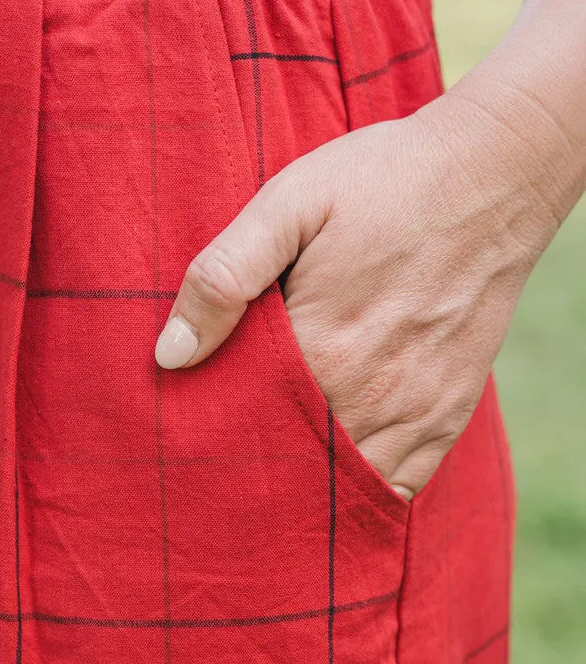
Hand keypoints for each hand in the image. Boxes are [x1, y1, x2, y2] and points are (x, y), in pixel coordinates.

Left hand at [154, 83, 565, 499]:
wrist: (494, 174)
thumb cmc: (382, 181)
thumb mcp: (289, 204)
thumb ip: (224, 277)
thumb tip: (170, 355)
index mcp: (320, 349)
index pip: (244, 428)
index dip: (212, 435)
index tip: (188, 432)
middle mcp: (370, 395)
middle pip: (293, 466)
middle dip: (255, 469)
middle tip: (221, 463)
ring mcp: (417, 411)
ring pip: (345, 486)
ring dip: (308, 484)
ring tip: (270, 473)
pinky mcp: (450, 413)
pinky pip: (401, 484)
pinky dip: (363, 489)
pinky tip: (334, 473)